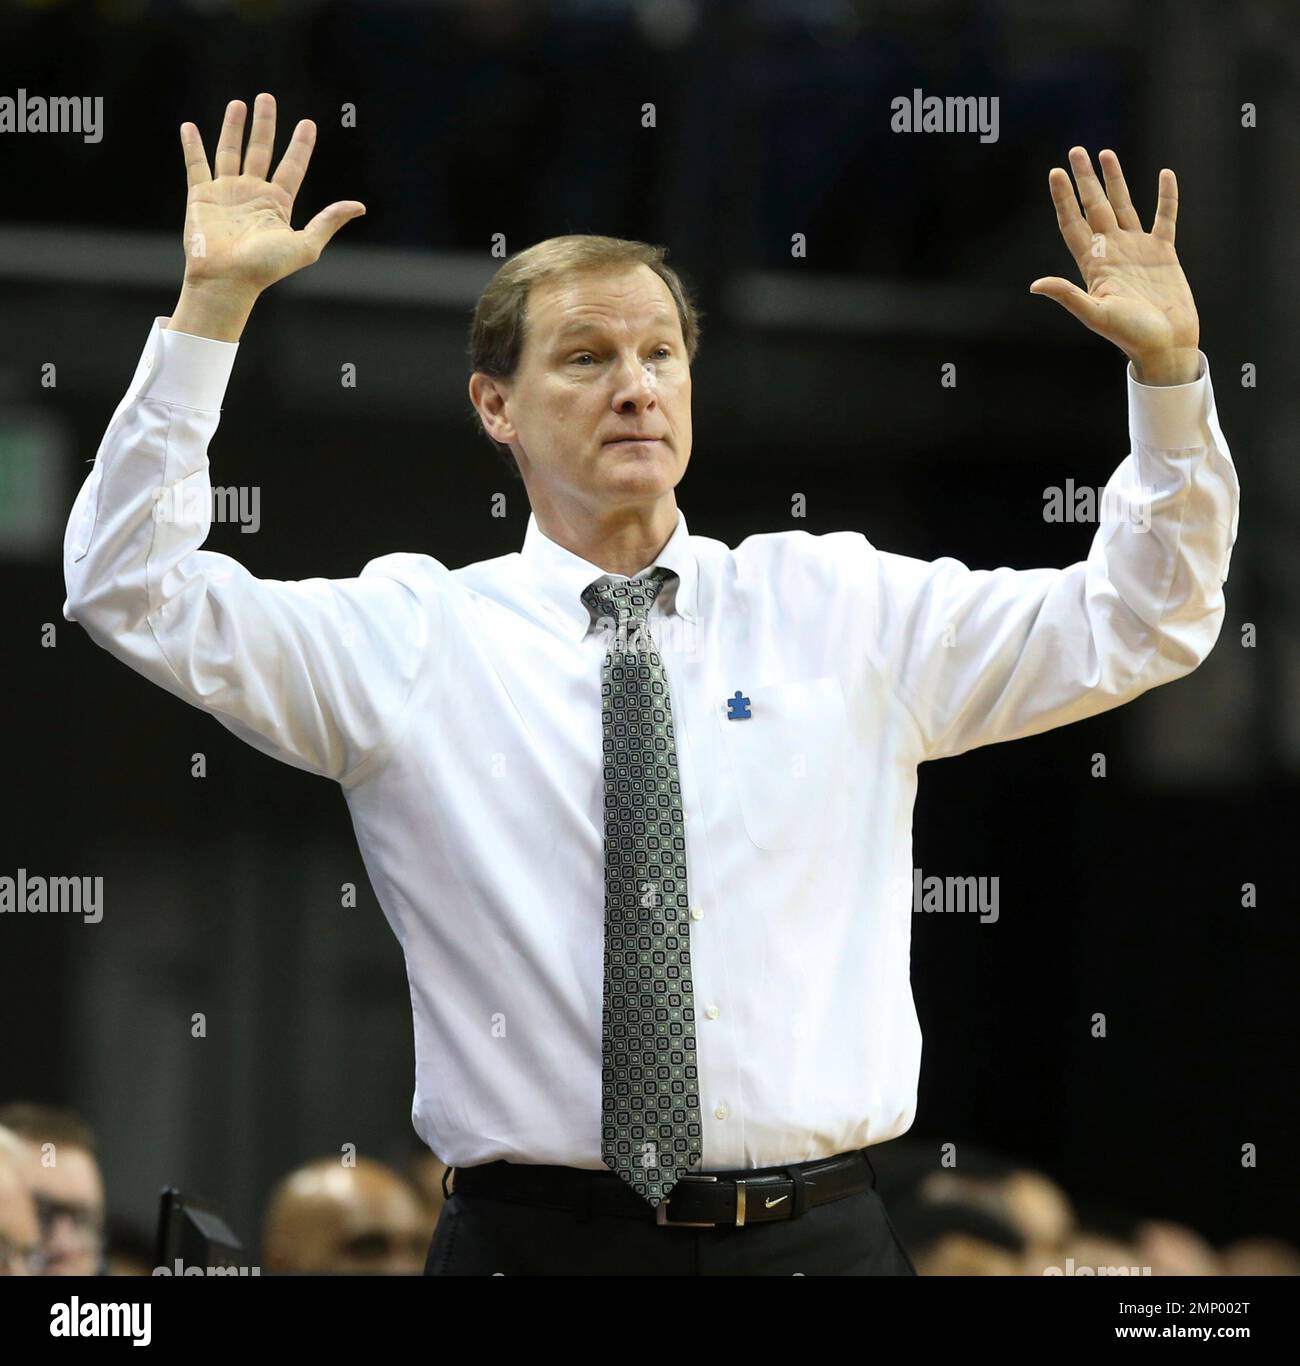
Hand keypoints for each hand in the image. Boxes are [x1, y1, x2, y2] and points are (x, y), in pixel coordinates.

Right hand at [178, 92, 363, 295]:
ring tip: (239, 104)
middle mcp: (253, 194)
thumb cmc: (266, 267)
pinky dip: (192, 145)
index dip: (301, 145)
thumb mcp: (305, 244)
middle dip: (265, 124)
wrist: (227, 279)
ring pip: (230, 151)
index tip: (308, 124)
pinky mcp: (201, 196)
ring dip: (233, 127)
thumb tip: (360, 206)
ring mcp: (227, 193)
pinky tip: (189, 126)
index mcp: (278, 203)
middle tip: (267, 98)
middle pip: (261, 150)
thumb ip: (329, 222)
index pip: (292, 166)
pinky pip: (196, 164)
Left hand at [1030, 148, 1198, 383]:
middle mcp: (1113, 252)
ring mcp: (1138, 250)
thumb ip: (1067, 295)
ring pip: (1124, 205)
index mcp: (1094, 264)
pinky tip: (1164, 174)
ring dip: (1115, 180)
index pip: (1073, 224)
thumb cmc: (1130, 335)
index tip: (1054, 174)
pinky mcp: (1164, 252)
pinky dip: (1166, 196)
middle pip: (1095, 207)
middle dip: (1084, 180)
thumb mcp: (1095, 314)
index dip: (1063, 199)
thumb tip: (1035, 285)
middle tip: (1075, 151)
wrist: (1166, 344)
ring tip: (1105, 154)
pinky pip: (1164, 217)